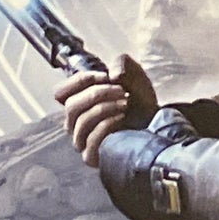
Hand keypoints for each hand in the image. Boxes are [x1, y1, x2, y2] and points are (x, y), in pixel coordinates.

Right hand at [56, 53, 157, 167]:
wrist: (157, 124)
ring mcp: (82, 141)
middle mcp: (76, 123)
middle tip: (120, 91)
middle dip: (96, 94)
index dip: (81, 80)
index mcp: (79, 103)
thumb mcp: (133, 74)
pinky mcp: (92, 156)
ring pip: (82, 121)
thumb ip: (121, 63)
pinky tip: (122, 117)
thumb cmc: (140, 101)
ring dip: (105, 108)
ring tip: (125, 103)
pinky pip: (92, 139)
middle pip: (71, 106)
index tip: (104, 76)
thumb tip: (112, 75)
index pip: (61, 92)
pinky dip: (108, 124)